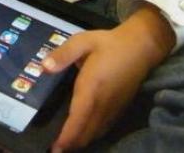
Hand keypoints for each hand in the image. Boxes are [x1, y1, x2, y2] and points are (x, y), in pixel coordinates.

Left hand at [43, 3, 175, 150]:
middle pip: (86, 134)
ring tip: (64, 142)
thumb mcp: (82, 41)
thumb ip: (63, 54)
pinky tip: (82, 132)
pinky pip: (103, 129)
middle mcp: (102, 104)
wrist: (140, 47)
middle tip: (54, 147)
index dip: (66, 137)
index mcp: (91, 88)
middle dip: (70, 144)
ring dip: (80, 141)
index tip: (54, 147)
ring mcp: (113, 109)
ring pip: (95, 134)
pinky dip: (91, 135)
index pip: (77, 121)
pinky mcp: (119, 109)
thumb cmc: (108, 43)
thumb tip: (44, 67)